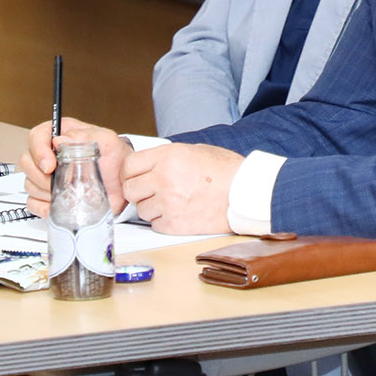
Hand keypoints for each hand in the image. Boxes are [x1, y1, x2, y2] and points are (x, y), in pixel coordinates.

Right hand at [19, 117, 129, 215]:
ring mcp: (49, 177)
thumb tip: (61, 140)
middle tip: (59, 181)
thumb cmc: (116, 161)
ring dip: (44, 190)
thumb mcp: (107, 142)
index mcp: (62, 135)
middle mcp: (52, 155)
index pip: (36, 136)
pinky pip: (33, 203)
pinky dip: (43, 206)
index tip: (50, 164)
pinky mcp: (49, 197)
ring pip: (29, 183)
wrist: (123, 186)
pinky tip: (59, 204)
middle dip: (40, 174)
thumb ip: (86, 135)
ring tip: (66, 191)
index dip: (38, 150)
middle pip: (27, 161)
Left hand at [121, 143, 243, 234]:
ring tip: (171, 202)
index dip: (131, 173)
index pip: (129, 167)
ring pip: (141, 210)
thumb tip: (148, 164)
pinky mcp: (175, 225)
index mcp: (168, 157)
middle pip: (130, 190)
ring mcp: (168, 204)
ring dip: (152, 208)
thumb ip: (168, 157)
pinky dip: (163, 222)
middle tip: (152, 192)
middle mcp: (163, 179)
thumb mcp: (195, 150)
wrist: (246, 193)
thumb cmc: (226, 170)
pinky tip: (179, 213)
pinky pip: (155, 225)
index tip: (136, 177)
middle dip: (139, 192)